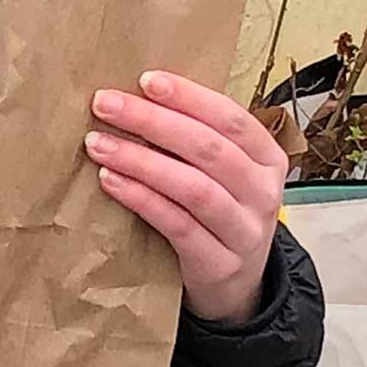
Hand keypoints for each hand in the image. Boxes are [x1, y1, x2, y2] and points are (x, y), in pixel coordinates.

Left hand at [85, 70, 286, 324]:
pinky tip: (109, 181)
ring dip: (140, 160)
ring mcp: (244, 231)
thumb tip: (135, 94)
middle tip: (105, 104)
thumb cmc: (218, 210)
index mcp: (268, 157)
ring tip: (98, 143)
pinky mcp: (218, 263)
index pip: (231, 118)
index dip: (189, 97)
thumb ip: (195, 138)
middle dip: (152, 121)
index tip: (145, 79)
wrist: (234, 286)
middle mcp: (264, 192)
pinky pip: (176, 224)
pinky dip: (141, 198)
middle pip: (208, 149)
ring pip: (192, 187)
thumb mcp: (223, 173)